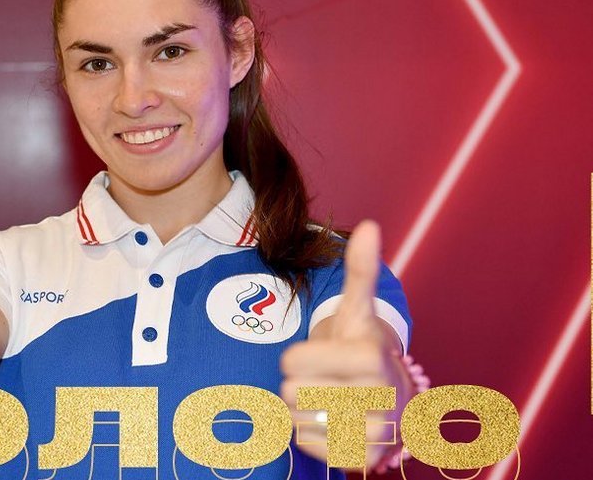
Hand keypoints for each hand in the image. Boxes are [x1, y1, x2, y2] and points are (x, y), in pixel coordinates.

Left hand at [279, 220, 406, 468]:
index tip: (322, 353)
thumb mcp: (360, 310)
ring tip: (330, 397)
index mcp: (370, 357)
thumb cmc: (364, 349)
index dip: (297, 356)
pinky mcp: (358, 460)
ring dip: (303, 407)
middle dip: (298, 383)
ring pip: (295, 418)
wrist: (392, 400)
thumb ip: (360, 271)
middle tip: (325, 378)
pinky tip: (334, 421)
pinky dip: (310, 432)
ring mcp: (369, 434)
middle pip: (289, 392)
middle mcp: (376, 398)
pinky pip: (303, 444)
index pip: (290, 361)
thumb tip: (369, 226)